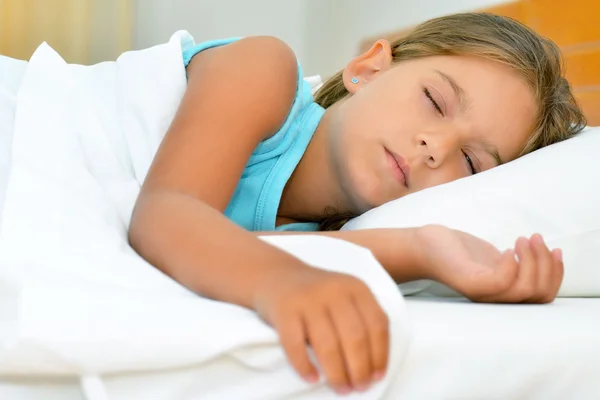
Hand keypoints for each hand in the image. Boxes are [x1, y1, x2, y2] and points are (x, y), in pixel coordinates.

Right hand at [252, 263, 388, 393]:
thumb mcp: (346, 296)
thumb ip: (362, 320)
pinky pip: (295, 345)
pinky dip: (304, 366)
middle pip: (355, 337)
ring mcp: (308, 299)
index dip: (380, 354)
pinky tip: (312, 378)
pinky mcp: (284, 310)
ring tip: (341, 388)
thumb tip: (372, 368)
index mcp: (356, 287)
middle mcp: (334, 290)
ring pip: (328, 345)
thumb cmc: (317, 295)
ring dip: (337, 373)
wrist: (277, 276)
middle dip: (360, 369)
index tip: (377, 376)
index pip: (377, 324)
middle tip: (359, 387)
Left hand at [415, 225, 563, 302]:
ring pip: (525, 289)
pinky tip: (506, 248)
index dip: (557, 275)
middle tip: (535, 238)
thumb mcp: (491, 257)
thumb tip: (540, 253)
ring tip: (522, 239)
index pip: (542, 297)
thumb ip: (513, 263)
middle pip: (539, 294)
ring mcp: (482, 293)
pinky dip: (512, 263)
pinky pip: (502, 281)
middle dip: (547, 264)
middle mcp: (494, 299)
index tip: (555, 249)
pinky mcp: (469, 283)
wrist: (421, 247)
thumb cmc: (455, 252)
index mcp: (503, 294)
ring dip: (533, 260)